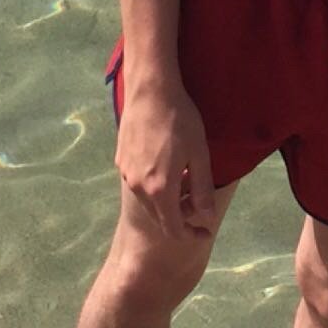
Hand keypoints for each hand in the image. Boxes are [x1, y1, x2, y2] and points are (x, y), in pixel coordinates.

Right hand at [115, 77, 216, 242]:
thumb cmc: (180, 120)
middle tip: (199, 204)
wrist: (150, 91)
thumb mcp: (200, 155)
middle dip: (180, 218)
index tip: (205, 232)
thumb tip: (207, 216)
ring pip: (148, 201)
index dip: (190, 236)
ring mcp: (126, 174)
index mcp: (160, 189)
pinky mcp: (121, 161)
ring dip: (166, 202)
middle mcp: (138, 187)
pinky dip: (154, 187)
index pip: (173, 228)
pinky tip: (166, 168)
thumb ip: (202, 189)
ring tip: (185, 185)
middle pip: (159, 218)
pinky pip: (138, 184)